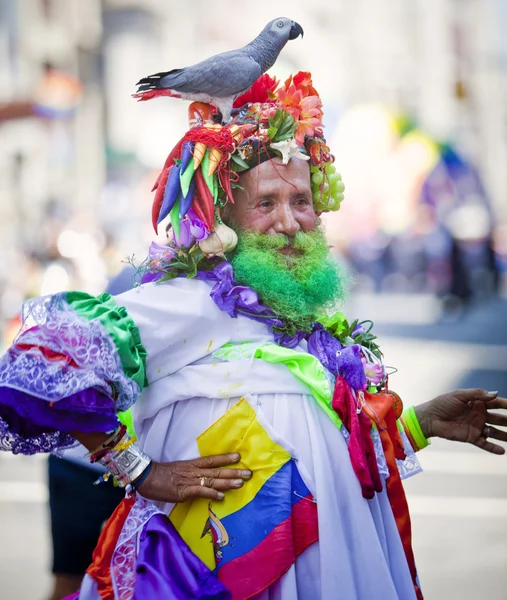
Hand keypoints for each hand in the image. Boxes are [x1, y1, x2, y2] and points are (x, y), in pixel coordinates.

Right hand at [136, 452, 251, 502]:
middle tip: (249, 473)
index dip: (226, 458)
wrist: (146, 476)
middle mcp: (194, 471)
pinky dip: (211, 493)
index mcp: (192, 465)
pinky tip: (221, 495)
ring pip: (212, 480)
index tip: (239, 457)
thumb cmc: (161, 475)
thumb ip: (191, 474)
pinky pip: (200, 491)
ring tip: (241, 483)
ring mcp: (189, 481)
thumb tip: (203, 480)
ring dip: (227, 482)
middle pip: (217, 470)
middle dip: (233, 472)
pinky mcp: (184, 491)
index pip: (212, 460)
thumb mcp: (178, 471)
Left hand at [414, 389, 506, 453]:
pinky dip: (493, 447)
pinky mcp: (471, 437)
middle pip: (499, 419)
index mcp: (477, 403)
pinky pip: (484, 443)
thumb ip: (477, 394)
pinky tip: (502, 451)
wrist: (430, 417)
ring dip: (505, 435)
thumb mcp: (459, 395)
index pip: (496, 404)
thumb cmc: (442, 403)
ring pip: (495, 432)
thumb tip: (495, 393)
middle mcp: (479, 415)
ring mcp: (476, 427)